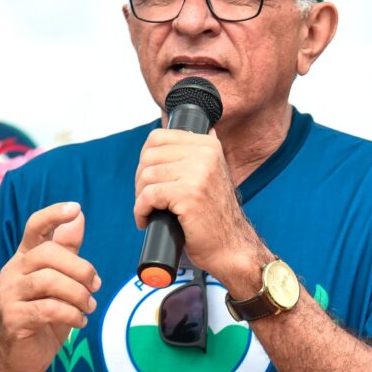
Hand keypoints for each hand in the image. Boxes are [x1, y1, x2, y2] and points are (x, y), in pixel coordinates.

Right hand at [0, 202, 99, 371]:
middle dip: (81, 268)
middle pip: (48, 253)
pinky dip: (71, 314)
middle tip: (96, 286)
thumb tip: (78, 217)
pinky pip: (47, 308)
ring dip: (78, 294)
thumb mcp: (61, 280)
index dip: (53, 214)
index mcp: (26, 258)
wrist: (21, 357)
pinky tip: (80, 322)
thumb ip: (67, 250)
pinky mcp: (13, 318)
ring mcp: (9, 294)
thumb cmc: (44, 315)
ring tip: (89, 307)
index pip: (35, 227)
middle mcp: (13, 271)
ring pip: (48, 280)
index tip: (75, 208)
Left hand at [133, 129, 265, 289]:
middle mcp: (205, 154)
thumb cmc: (215, 215)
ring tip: (150, 210)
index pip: (158, 137)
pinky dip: (141, 211)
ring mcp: (198, 173)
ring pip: (146, 176)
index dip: (146, 160)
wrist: (231, 246)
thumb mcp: (210, 174)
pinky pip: (148, 196)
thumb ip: (194, 152)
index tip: (149, 179)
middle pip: (149, 156)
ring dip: (140, 197)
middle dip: (141, 180)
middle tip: (148, 199)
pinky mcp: (188, 194)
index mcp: (208, 145)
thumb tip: (169, 126)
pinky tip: (147, 220)